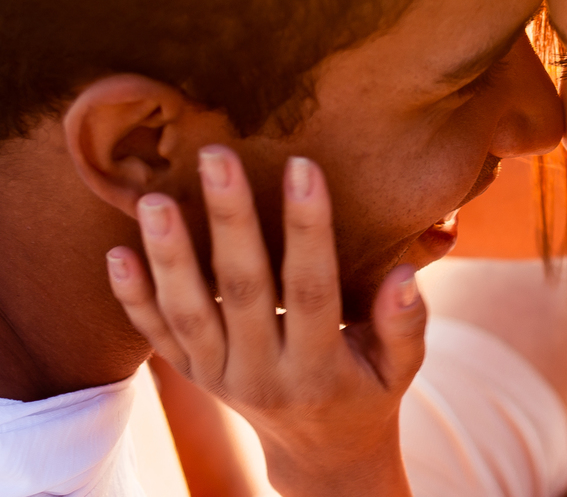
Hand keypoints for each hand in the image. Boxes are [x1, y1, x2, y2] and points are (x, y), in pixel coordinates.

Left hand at [106, 146, 423, 496]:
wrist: (320, 453)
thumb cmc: (369, 391)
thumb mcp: (402, 368)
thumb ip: (405, 324)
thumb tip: (404, 273)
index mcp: (318, 368)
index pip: (311, 289)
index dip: (308, 228)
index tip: (303, 166)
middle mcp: (261, 374)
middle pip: (241, 290)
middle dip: (230, 221)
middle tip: (215, 158)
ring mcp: (219, 377)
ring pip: (188, 312)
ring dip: (169, 255)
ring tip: (154, 199)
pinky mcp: (191, 376)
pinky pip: (158, 336)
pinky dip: (133, 298)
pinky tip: (116, 253)